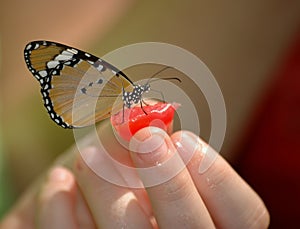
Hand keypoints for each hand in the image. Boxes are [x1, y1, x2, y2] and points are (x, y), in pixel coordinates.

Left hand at [0, 121, 268, 227]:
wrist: (77, 198)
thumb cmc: (115, 171)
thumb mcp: (132, 148)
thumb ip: (143, 128)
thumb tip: (149, 108)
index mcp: (207, 223)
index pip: (244, 214)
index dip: (217, 175)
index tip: (182, 138)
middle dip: (167, 178)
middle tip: (144, 138)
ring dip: (106, 185)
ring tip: (88, 156)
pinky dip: (60, 210)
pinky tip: (60, 183)